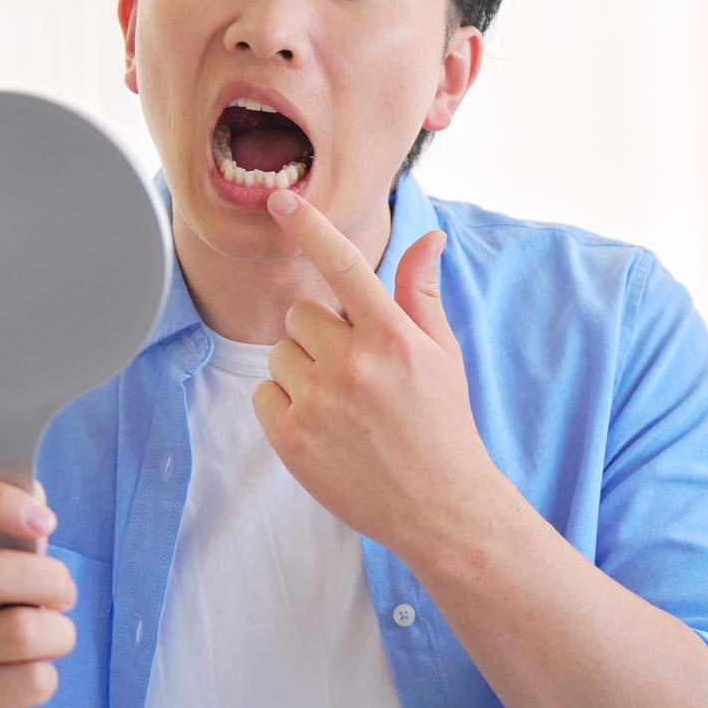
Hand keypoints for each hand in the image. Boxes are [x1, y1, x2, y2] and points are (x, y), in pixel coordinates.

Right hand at [0, 478, 76, 707]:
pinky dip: (46, 674)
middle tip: (61, 593)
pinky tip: (23, 675)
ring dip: (58, 632)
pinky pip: (34, 680)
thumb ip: (15, 530)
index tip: (46, 521)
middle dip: (52, 580)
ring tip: (46, 635)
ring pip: (24, 631)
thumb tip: (37, 507)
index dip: (4, 501)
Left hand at [252, 189, 496, 562]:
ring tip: (341, 403)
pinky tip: (322, 427)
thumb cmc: (443, 422)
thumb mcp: (442, 352)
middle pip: (302, 313)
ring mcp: (319, 403)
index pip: (343, 266)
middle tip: (354, 369)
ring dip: (302, 369)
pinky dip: (285, 404)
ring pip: (281, 352)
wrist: (441, 508)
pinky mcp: (292, 439)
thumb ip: (420, 293)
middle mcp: (353, 364)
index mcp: (392, 335)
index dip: (310, 227)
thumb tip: (429, 237)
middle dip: (321, 333)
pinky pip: (264, 393)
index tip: (281, 199)